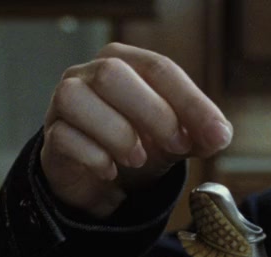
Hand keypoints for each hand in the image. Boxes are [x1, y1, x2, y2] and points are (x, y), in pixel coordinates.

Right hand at [41, 43, 232, 217]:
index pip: (159, 68)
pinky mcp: (51, 137)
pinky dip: (93, 156)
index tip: (216, 134)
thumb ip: (201, 134)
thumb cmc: (140, 146)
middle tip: (176, 146)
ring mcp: (63, 103)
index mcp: (126, 62)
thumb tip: (220, 134)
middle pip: (113, 74)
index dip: (190, 102)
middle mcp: (89, 74)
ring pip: (77, 99)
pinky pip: (64, 137)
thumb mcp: (177, 139)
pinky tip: (110, 171)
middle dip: (153, 113)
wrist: (103, 180)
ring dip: (117, 132)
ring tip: (138, 159)